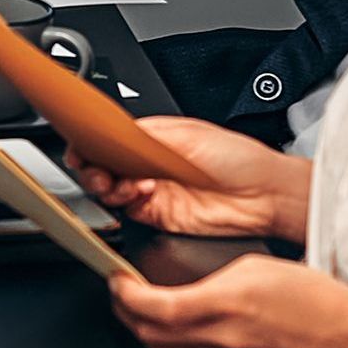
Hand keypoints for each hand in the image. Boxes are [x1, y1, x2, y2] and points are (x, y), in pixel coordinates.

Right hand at [69, 115, 311, 241]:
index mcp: (155, 139)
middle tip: (99, 170)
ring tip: (124, 183)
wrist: (264, 196)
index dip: (92, 144)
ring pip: (111, 190)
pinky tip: (140, 193)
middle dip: (93, 168)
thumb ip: (146, 134)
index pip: (111, 140)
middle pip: (104, 166)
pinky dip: (126, 202)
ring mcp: (154, 190)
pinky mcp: (158, 215)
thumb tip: (113, 131)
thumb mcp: (189, 134)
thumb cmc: (241, 159)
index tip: (82, 148)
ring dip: (108, 186)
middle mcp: (150, 164)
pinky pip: (128, 210)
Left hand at [104, 255, 347, 347]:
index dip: (124, 294)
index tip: (117, 278)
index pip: (153, 307)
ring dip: (141, 331)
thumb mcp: (256, 266)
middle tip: (120, 289)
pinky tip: (168, 329)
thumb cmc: (315, 299)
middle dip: (123, 311)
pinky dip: (165, 345)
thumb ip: (211, 276)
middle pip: (148, 334)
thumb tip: (182, 284)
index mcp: (225, 306)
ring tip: (137, 308)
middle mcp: (220, 340)